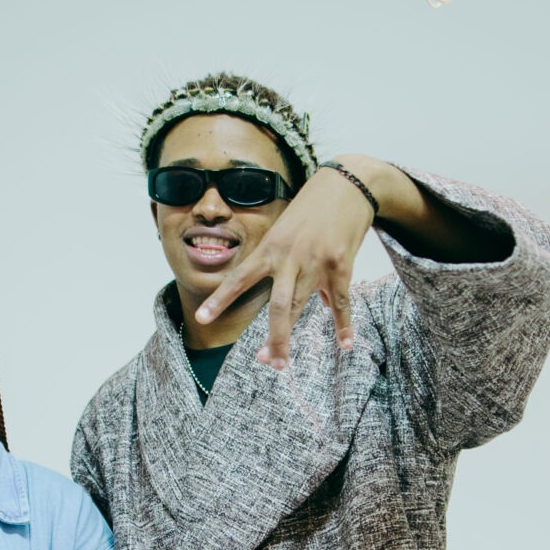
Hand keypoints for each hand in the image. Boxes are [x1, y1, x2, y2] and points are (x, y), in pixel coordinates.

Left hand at [195, 167, 379, 367]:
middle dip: (271, 337)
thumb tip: (318, 302)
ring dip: (291, 338)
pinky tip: (344, 344)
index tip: (202, 318)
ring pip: (301, 308)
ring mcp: (316, 263)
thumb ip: (293, 267)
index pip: (240, 278)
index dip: (221, 299)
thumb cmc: (313, 209)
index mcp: (270, 248)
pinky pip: (341, 303)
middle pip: (277, 306)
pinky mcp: (341, 265)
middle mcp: (290, 258)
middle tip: (264, 362)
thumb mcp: (289, 232)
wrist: (347, 185)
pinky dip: (343, 325)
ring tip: (283, 364)